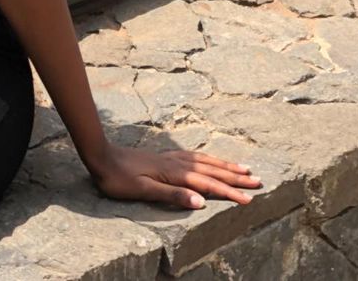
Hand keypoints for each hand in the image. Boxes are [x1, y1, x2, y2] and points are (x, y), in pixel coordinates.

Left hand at [88, 142, 261, 210]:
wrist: (100, 156)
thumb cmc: (118, 179)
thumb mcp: (143, 190)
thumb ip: (172, 196)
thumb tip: (202, 202)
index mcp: (174, 174)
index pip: (208, 185)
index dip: (230, 192)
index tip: (250, 199)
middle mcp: (175, 163)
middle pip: (211, 170)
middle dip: (235, 177)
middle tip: (258, 181)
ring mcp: (170, 157)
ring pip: (205, 161)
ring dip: (225, 165)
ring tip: (243, 168)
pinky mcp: (163, 156)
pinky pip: (193, 156)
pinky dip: (207, 158)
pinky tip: (209, 160)